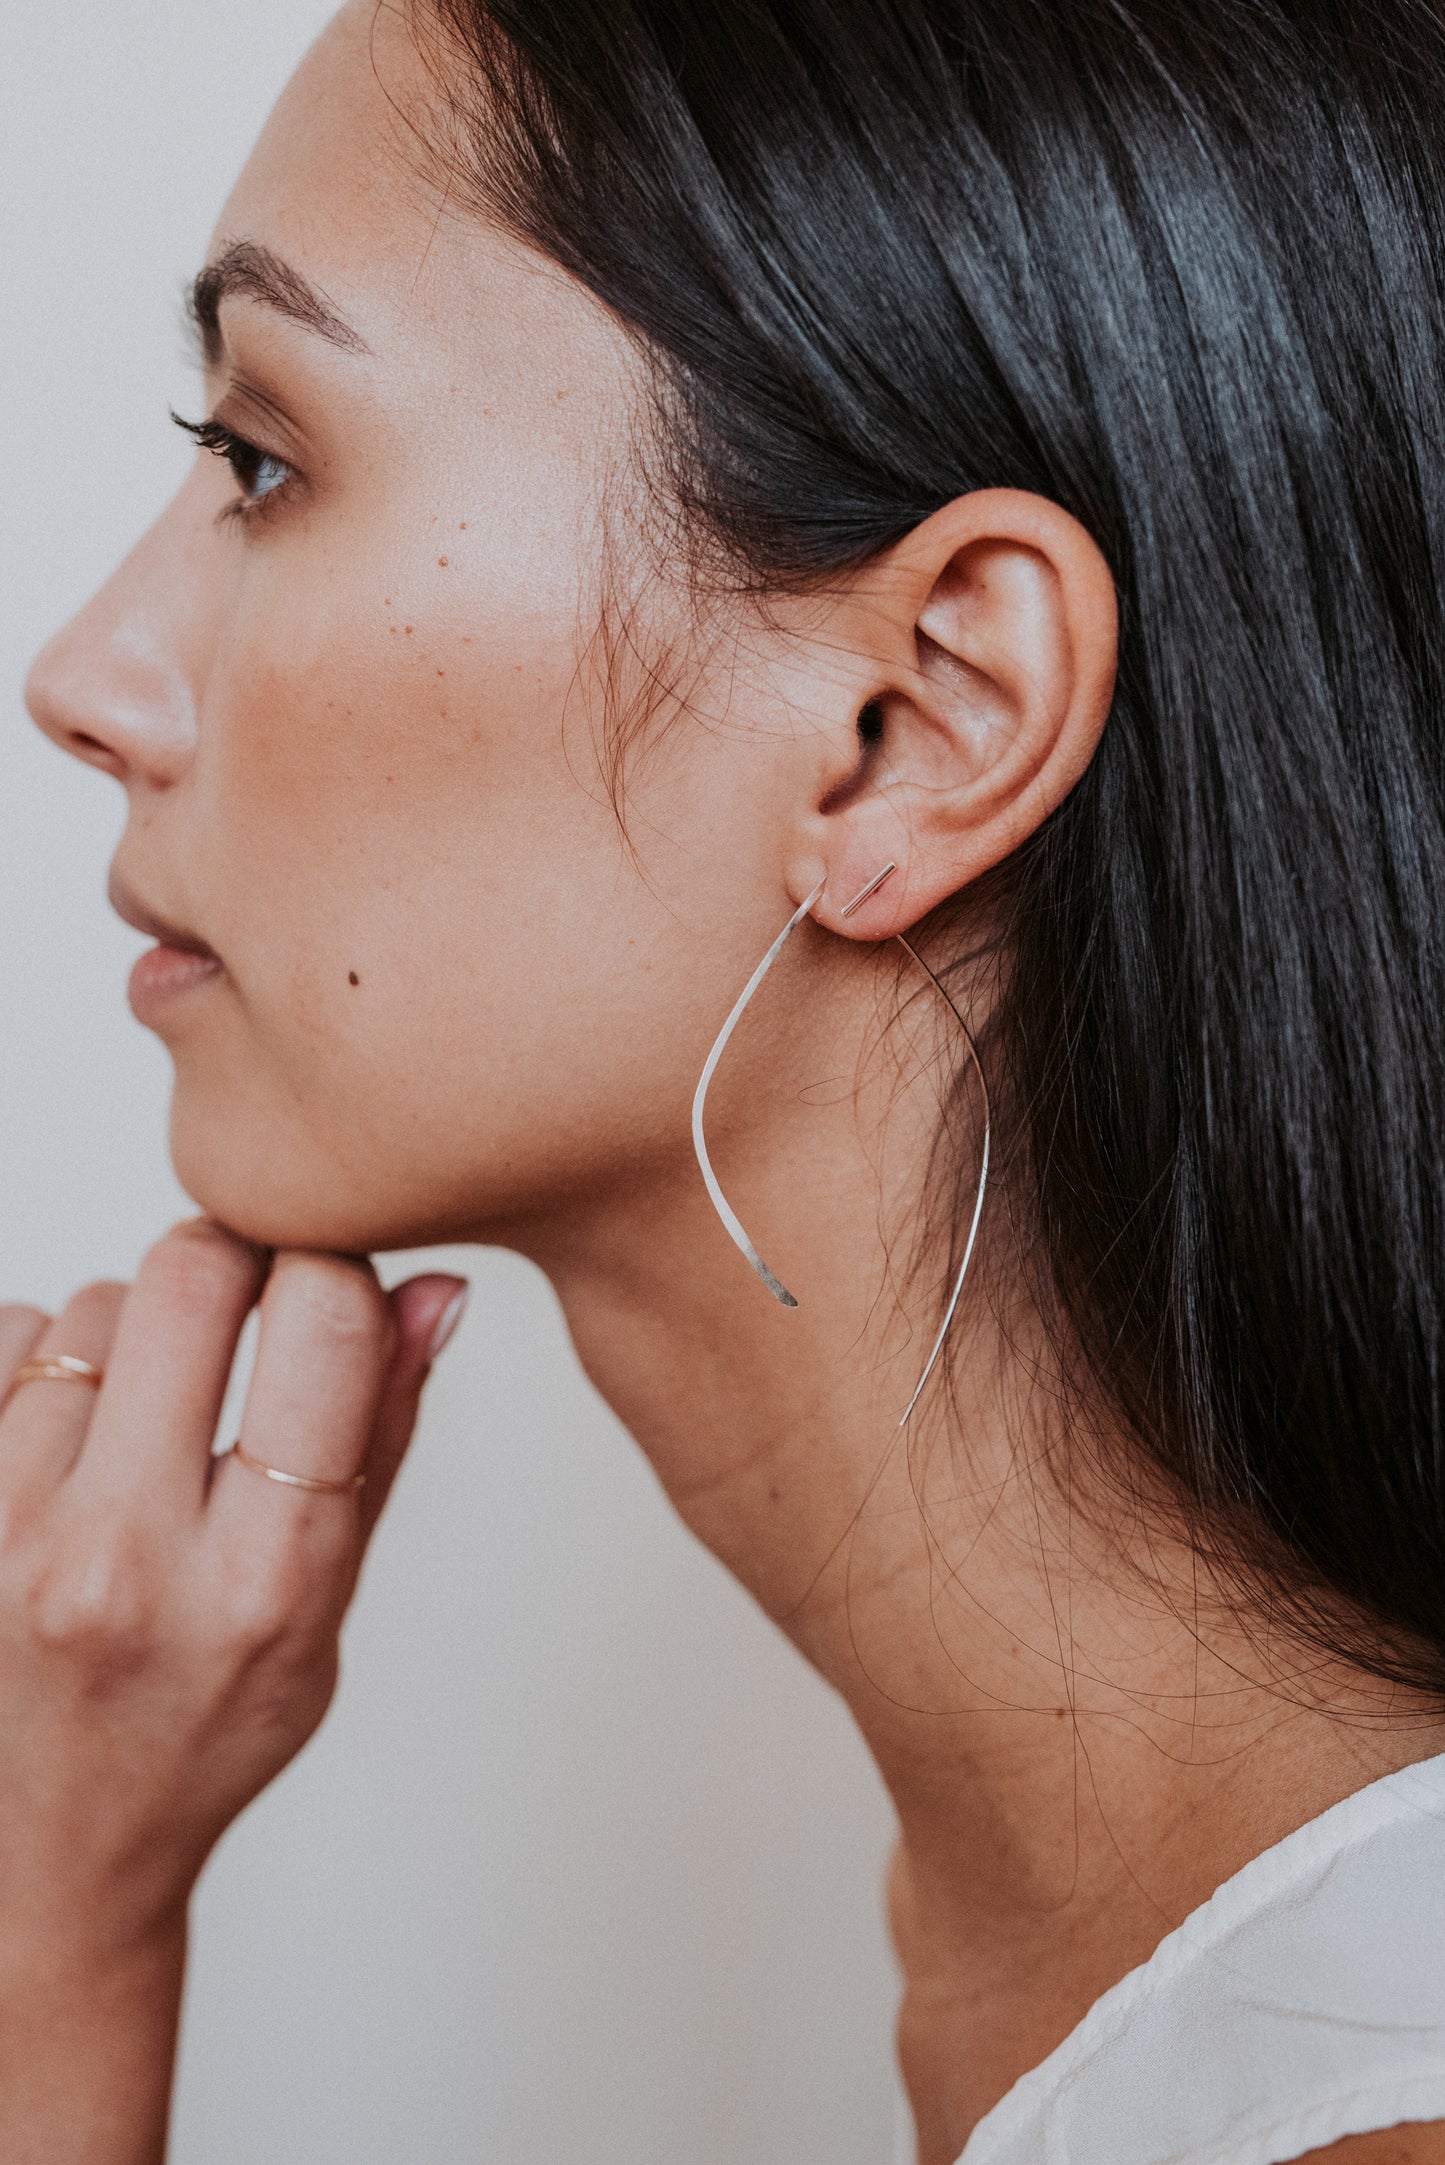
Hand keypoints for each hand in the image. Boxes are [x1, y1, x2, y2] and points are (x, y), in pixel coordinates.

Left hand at [0, 1221, 465, 2163]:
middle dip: (230, 1261)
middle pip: (190, 1275)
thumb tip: (433, 1290)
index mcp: (261, 1584)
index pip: (323, 1328)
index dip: (335, 1266)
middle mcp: (123, 1560)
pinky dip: (40, 1364)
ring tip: (139, 1430)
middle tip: (240, 1302)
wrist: (42, 1856)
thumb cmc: (198, 1730)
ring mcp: (6, 1537)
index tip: (329, 1275)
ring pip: (90, 1306)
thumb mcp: (327, 1608)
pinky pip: (3, 1336)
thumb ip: (381, 1437)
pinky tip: (63, 1444)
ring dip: (128, 1337)